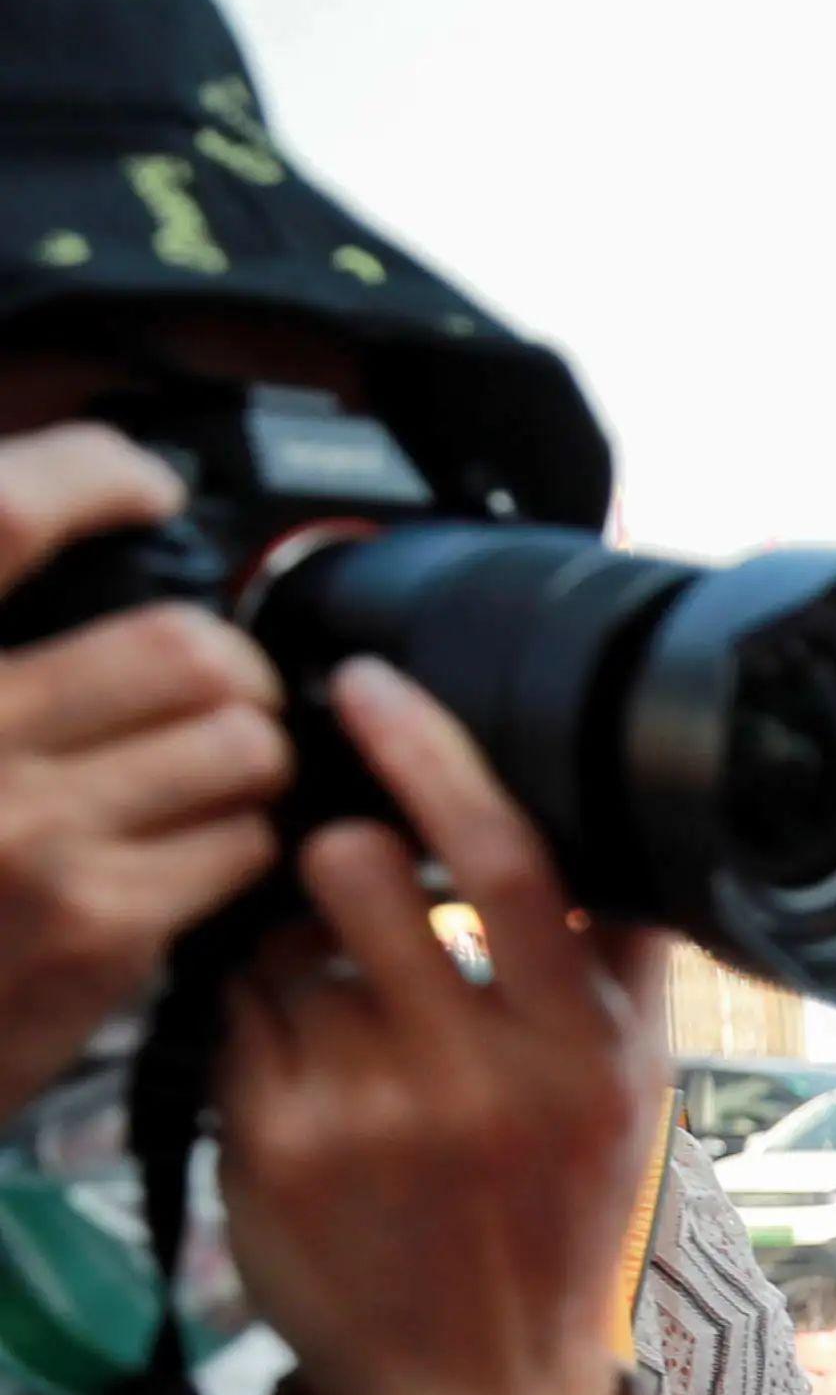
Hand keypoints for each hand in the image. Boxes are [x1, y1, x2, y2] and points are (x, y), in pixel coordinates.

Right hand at [0, 429, 291, 1118]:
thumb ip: (15, 652)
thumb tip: (87, 535)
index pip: (5, 512)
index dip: (93, 474)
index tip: (143, 487)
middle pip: (183, 645)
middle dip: (230, 669)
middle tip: (217, 696)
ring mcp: (29, 830)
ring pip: (240, 743)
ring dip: (251, 761)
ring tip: (211, 783)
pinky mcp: (99, 920)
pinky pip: (245, 844)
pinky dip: (244, 846)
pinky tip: (197, 860)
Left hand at [217, 661, 664, 1394]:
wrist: (474, 1390)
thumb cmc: (554, 1220)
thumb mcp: (630, 1097)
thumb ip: (618, 966)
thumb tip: (621, 817)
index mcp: (585, 1050)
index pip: (512, 861)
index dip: (433, 756)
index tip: (371, 684)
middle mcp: (480, 1075)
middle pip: (363, 874)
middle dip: (338, 848)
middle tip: (347, 869)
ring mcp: (366, 1110)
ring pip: (283, 937)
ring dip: (294, 937)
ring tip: (332, 988)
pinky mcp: (271, 1142)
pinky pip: (236, 1009)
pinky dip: (259, 1012)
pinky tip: (302, 1061)